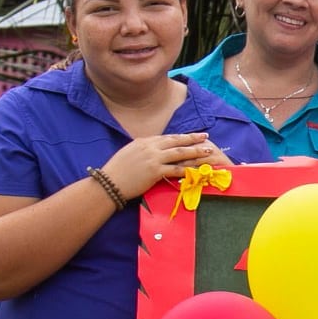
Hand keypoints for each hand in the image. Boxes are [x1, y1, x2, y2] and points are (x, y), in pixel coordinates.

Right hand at [98, 133, 219, 199]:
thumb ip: (144, 149)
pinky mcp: (155, 171)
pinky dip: (189, 169)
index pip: (167, 137)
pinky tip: (199, 169)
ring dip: (196, 152)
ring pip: (180, 153)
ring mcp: (153, 159)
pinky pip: (176, 169)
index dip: (181, 136)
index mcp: (144, 141)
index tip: (192, 136)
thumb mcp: (130, 153)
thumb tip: (155, 150)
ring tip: (208, 151)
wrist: (109, 182)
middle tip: (206, 137)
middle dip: (192, 139)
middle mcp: (150, 147)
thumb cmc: (117, 171)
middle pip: (176, 141)